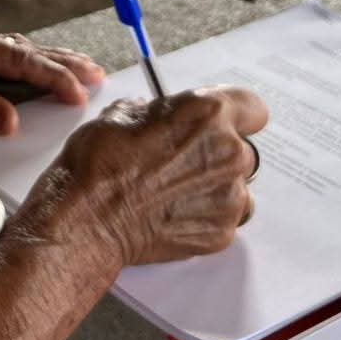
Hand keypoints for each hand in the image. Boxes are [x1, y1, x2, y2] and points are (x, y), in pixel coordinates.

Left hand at [0, 13, 104, 134]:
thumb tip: (14, 123)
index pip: (23, 62)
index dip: (55, 78)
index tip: (81, 95)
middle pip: (27, 49)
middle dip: (65, 62)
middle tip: (97, 73)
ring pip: (16, 48)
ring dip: (47, 59)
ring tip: (77, 64)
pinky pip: (0, 52)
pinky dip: (23, 61)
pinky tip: (31, 65)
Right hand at [37, 87, 268, 268]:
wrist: (89, 218)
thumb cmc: (101, 164)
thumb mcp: (123, 112)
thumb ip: (160, 113)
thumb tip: (161, 118)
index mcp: (208, 114)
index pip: (251, 107)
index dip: (234, 114)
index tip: (223, 121)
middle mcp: (228, 153)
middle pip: (243, 149)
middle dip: (216, 153)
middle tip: (182, 160)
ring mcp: (229, 197)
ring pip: (236, 187)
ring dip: (214, 187)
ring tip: (174, 191)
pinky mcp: (221, 232)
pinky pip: (225, 219)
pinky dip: (205, 215)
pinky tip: (172, 212)